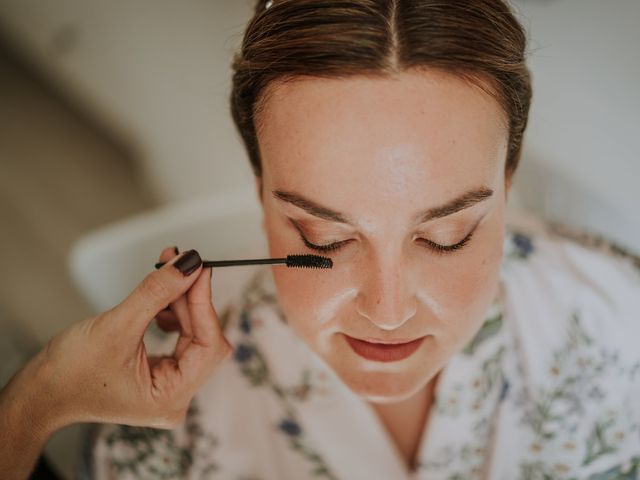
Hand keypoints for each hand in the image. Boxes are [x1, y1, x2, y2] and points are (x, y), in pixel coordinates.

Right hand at [17, 247, 231, 431]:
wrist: (41, 392)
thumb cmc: (70, 372)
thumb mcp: (116, 326)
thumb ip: (157, 293)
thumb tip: (190, 263)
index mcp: (170, 398)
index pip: (209, 346)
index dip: (205, 304)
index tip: (199, 269)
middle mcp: (177, 396)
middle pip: (203, 338)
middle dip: (192, 298)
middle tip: (180, 262)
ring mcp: (170, 386)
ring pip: (193, 334)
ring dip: (182, 301)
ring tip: (166, 272)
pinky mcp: (162, 373)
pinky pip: (180, 337)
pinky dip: (173, 312)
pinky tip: (160, 298)